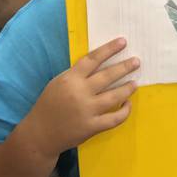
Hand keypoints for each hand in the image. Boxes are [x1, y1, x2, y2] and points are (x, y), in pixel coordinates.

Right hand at [24, 38, 138, 157]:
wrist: (40, 134)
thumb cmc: (49, 105)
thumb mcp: (58, 83)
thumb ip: (77, 75)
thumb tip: (101, 63)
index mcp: (70, 79)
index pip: (93, 59)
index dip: (109, 49)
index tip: (123, 42)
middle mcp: (80, 93)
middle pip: (107, 76)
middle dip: (124, 67)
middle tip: (137, 62)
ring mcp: (87, 111)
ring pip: (114, 96)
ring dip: (127, 88)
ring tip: (135, 83)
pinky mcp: (92, 127)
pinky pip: (114, 118)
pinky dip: (124, 111)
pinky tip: (127, 104)